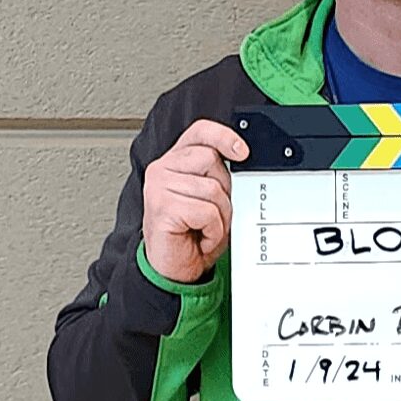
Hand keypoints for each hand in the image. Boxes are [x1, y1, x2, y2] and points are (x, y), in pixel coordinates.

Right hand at [143, 119, 248, 282]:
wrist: (174, 268)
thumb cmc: (192, 233)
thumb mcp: (211, 198)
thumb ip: (219, 175)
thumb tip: (242, 159)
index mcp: (175, 161)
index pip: (200, 132)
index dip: (223, 136)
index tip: (242, 151)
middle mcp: (162, 169)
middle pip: (212, 160)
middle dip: (224, 190)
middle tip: (214, 212)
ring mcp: (159, 187)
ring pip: (212, 189)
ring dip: (220, 216)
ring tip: (205, 227)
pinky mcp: (162, 207)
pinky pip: (206, 212)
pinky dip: (213, 230)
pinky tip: (201, 236)